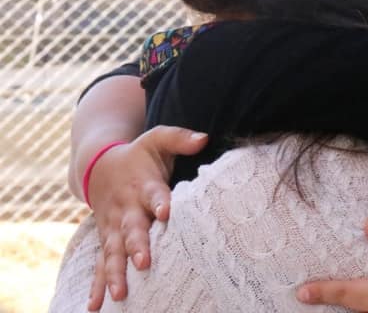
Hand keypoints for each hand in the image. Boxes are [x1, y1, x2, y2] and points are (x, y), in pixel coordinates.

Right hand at [85, 126, 206, 310]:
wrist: (98, 167)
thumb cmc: (139, 156)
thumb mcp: (158, 139)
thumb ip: (180, 138)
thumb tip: (204, 138)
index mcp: (143, 185)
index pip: (154, 193)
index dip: (161, 202)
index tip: (167, 212)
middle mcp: (127, 209)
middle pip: (132, 228)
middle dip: (137, 246)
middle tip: (144, 262)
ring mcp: (114, 227)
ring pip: (113, 251)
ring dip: (115, 272)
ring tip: (120, 293)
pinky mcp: (106, 240)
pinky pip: (100, 264)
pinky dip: (97, 284)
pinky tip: (97, 305)